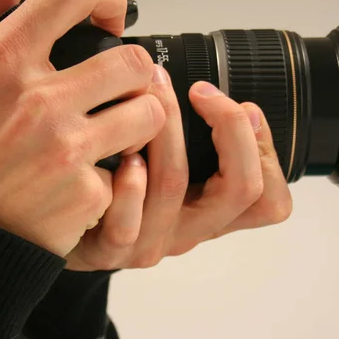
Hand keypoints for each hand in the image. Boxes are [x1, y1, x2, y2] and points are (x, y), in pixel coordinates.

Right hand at [0, 0, 165, 256]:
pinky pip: (126, 173)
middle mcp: (38, 99)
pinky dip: (111, 179)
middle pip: (136, 61)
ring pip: (150, 114)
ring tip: (113, 138)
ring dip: (139, 126)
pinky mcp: (85, 192)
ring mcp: (65, 148)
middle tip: (121, 92)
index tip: (110, 18)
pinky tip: (80, 185)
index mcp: (3, 61)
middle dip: (137, 76)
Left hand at [67, 69, 292, 269]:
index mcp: (210, 214)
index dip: (266, 150)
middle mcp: (189, 231)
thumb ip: (194, 141)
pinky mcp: (109, 252)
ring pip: (175, 186)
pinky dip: (129, 183)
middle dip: (229, 128)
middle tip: (201, 91)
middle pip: (242, 189)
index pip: (270, 200)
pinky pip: (126, 223)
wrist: (69, 237)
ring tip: (151, 92)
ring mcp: (151, 242)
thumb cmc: (120, 194)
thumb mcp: (168, 169)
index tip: (243, 106)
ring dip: (167, 129)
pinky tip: (123, 154)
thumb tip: (212, 87)